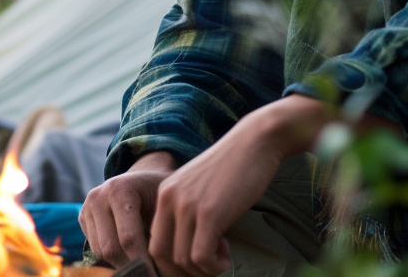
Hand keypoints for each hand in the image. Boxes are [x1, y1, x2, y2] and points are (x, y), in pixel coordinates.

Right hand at [80, 151, 176, 266]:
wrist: (143, 177)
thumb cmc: (158, 193)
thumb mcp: (163, 205)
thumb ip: (159, 230)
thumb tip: (159, 264)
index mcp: (120, 190)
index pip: (128, 238)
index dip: (143, 262)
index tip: (155, 274)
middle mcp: (98, 196)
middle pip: (111, 248)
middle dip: (131, 265)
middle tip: (149, 272)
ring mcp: (88, 207)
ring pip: (101, 252)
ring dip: (122, 261)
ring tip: (142, 260)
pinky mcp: (83, 217)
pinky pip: (95, 248)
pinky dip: (112, 255)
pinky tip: (129, 250)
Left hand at [148, 95, 330, 276]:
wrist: (254, 142)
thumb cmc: (233, 167)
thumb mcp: (198, 186)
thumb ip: (186, 210)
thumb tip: (183, 251)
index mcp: (164, 192)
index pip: (153, 243)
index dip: (172, 262)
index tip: (194, 261)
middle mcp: (169, 198)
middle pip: (160, 256)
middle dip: (183, 271)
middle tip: (206, 264)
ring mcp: (188, 205)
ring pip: (181, 261)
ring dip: (202, 269)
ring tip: (220, 254)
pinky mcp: (209, 213)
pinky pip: (201, 258)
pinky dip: (214, 266)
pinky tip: (226, 254)